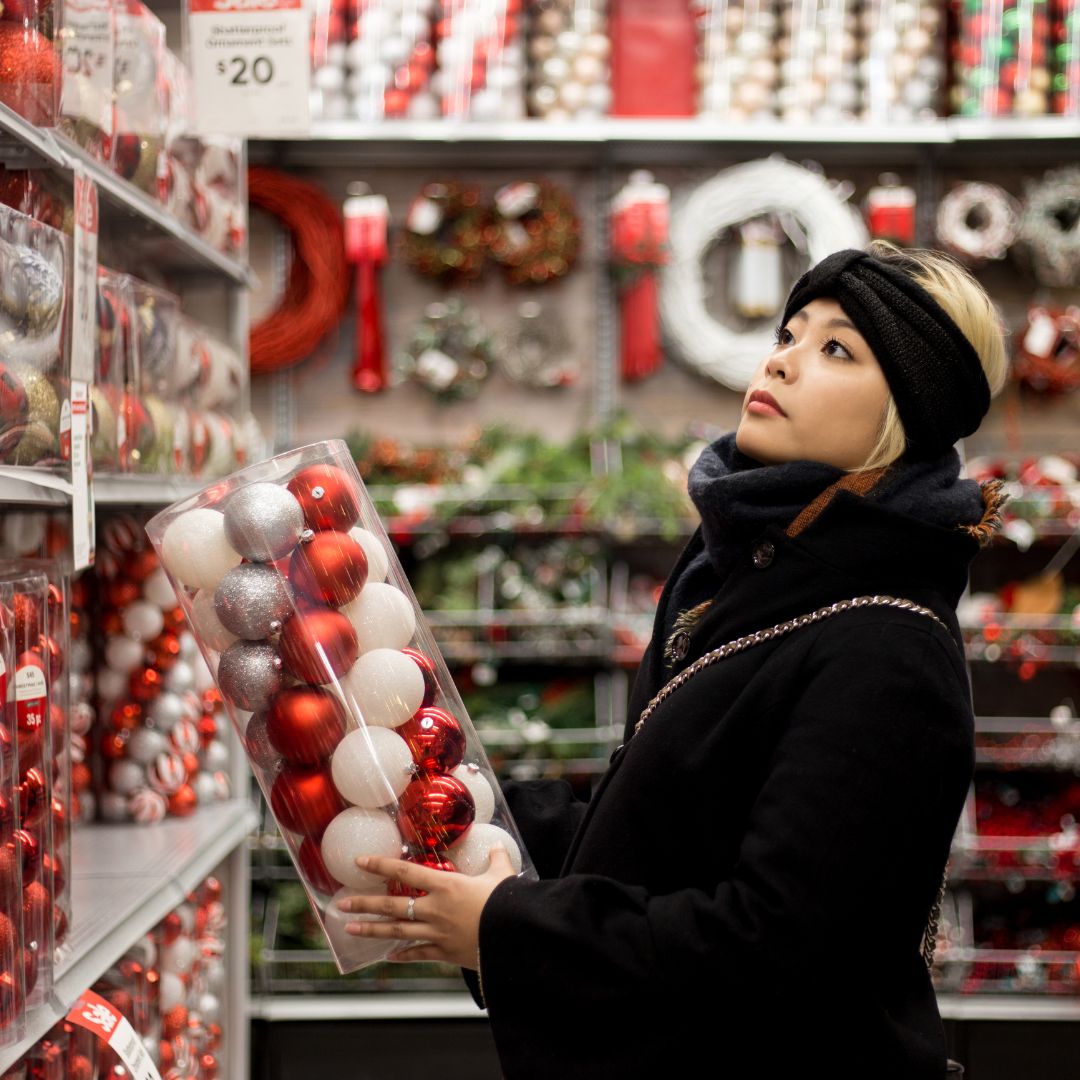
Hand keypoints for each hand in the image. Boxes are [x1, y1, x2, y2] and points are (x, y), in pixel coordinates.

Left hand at [336, 847, 516, 968]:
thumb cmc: (507, 902)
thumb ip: (496, 859)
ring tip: (350, 929)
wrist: (515, 936)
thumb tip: (498, 845)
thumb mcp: (502, 875)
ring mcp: (437, 932)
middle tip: (342, 905)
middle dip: (365, 904)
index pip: (405, 871)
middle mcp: (435, 908)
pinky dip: (402, 955)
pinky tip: (388, 957)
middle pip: (392, 905)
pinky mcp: (445, 952)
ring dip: (372, 930)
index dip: (380, 865)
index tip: (360, 862)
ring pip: (396, 931)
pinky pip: (418, 953)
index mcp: (446, 885)